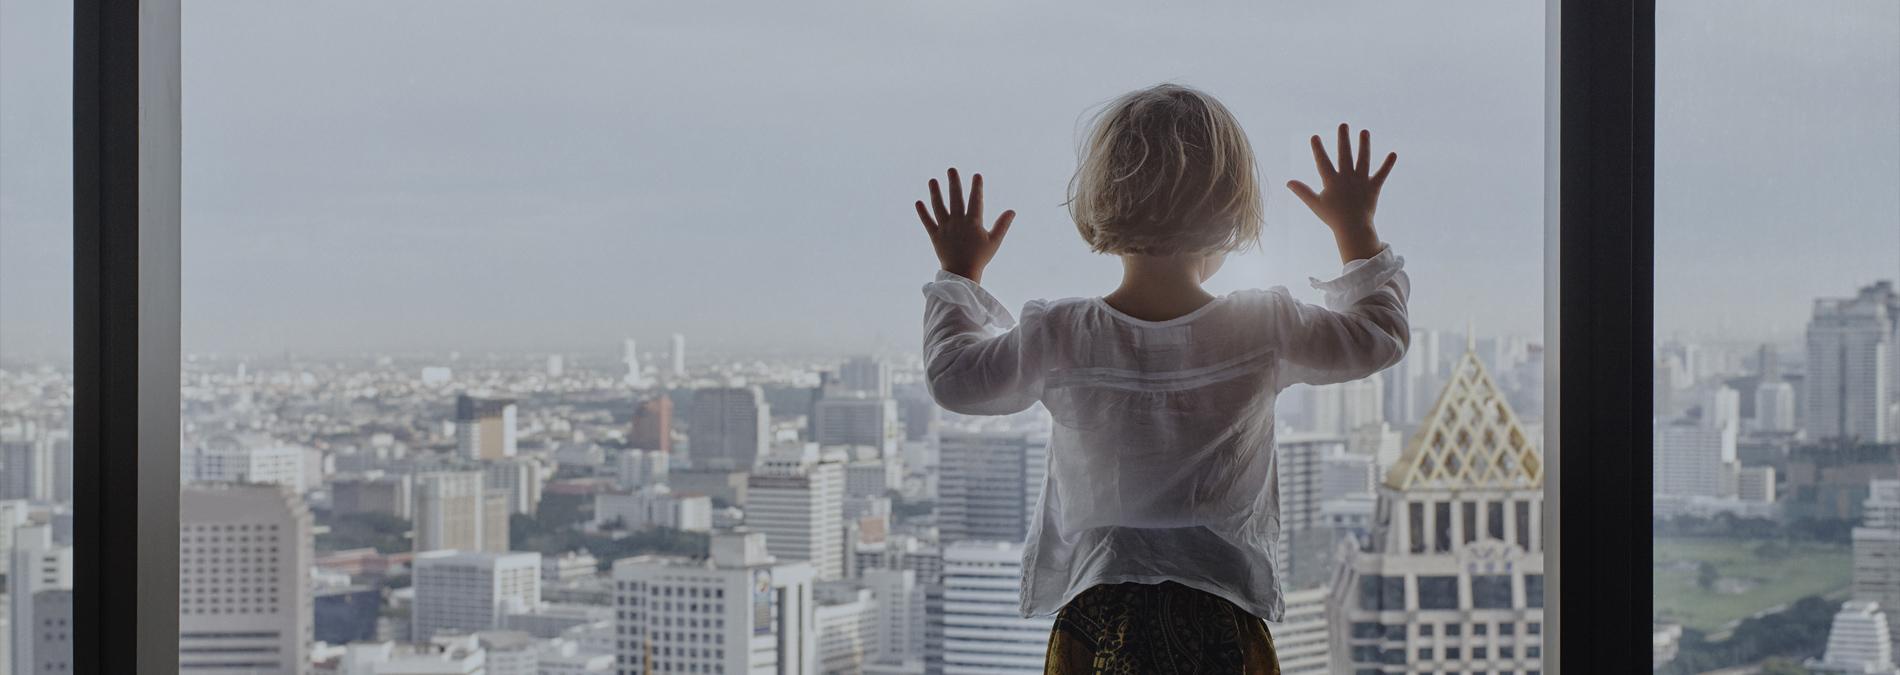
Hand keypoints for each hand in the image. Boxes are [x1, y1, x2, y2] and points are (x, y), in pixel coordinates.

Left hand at [915, 168, 1014, 283]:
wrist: (962, 273)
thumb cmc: (980, 257)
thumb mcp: (994, 241)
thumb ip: (1002, 225)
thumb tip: (1012, 211)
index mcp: (973, 223)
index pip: (975, 201)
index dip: (976, 187)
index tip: (976, 175)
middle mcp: (958, 222)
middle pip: (955, 198)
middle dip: (954, 183)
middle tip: (951, 169)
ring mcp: (945, 228)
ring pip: (939, 207)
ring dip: (935, 192)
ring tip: (932, 180)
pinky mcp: (935, 236)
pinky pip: (928, 222)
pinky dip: (922, 212)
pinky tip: (918, 202)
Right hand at [1287, 123, 1394, 263]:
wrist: (1353, 228)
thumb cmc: (1333, 217)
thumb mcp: (1315, 204)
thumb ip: (1302, 191)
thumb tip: (1288, 182)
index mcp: (1332, 181)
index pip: (1323, 162)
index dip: (1318, 149)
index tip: (1315, 136)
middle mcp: (1347, 178)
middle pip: (1344, 155)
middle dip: (1343, 139)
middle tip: (1343, 125)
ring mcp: (1361, 182)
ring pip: (1363, 159)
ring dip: (1364, 145)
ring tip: (1364, 131)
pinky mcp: (1373, 187)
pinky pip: (1382, 174)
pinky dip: (1388, 165)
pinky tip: (1393, 154)